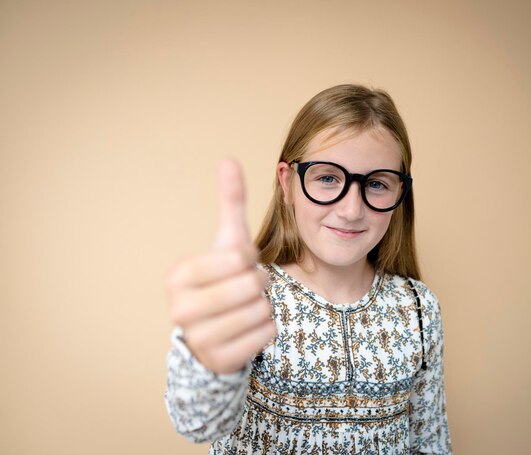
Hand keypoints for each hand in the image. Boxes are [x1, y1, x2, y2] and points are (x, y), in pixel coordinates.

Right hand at [166, 158, 275, 373]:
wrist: (214, 333)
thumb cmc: (222, 281)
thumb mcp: (227, 243)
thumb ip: (230, 204)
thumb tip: (229, 159)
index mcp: (179, 275)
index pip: (239, 257)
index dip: (249, 259)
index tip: (238, 267)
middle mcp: (179, 309)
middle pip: (251, 285)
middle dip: (260, 284)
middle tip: (248, 289)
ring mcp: (197, 339)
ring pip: (261, 311)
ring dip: (264, 307)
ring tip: (246, 308)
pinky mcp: (219, 361)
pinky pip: (267, 336)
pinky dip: (267, 330)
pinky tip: (249, 329)